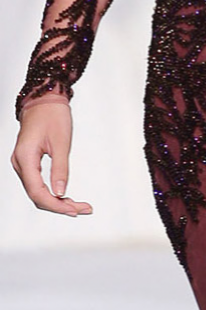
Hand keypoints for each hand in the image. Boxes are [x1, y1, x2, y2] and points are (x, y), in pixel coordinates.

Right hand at [10, 97, 92, 215]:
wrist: (44, 99)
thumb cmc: (52, 114)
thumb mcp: (61, 143)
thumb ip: (60, 169)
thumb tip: (60, 192)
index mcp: (25, 157)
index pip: (37, 191)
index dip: (55, 205)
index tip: (74, 209)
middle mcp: (19, 162)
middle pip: (36, 195)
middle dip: (59, 205)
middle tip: (82, 209)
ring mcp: (21, 163)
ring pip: (36, 191)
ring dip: (56, 201)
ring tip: (77, 205)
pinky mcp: (27, 162)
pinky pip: (37, 184)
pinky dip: (51, 192)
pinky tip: (64, 197)